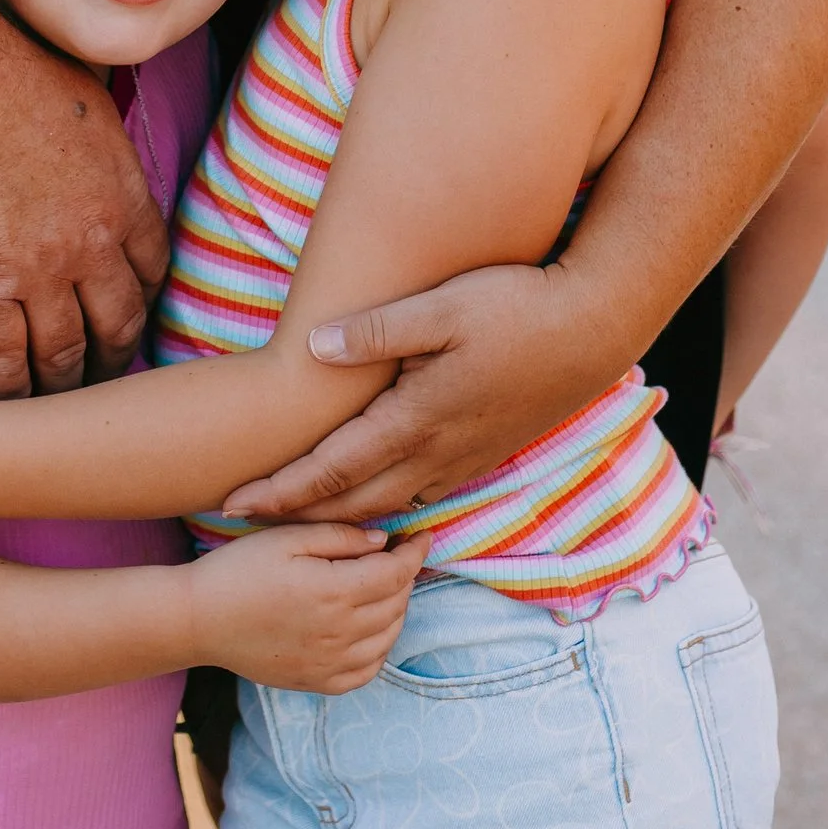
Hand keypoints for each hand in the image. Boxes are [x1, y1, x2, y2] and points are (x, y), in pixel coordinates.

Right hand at [0, 34, 167, 401]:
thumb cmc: (1, 69)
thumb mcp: (85, 96)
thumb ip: (100, 143)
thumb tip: (98, 146)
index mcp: (122, 193)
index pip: (151, 267)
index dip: (141, 299)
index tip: (127, 316)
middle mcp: (92, 241)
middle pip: (117, 321)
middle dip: (112, 356)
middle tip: (102, 378)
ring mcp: (38, 270)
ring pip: (64, 351)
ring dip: (63, 383)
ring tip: (55, 400)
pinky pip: (4, 359)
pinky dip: (8, 388)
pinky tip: (4, 400)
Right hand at [189, 523, 434, 693]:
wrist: (198, 620)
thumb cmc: (239, 570)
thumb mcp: (286, 537)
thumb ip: (339, 537)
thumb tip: (383, 541)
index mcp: (333, 591)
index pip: (397, 572)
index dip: (414, 552)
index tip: (421, 535)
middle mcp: (340, 633)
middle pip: (397, 603)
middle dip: (405, 575)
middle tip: (396, 554)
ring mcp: (331, 663)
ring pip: (388, 636)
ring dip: (396, 608)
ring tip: (383, 585)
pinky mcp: (319, 682)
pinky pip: (368, 670)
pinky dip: (379, 647)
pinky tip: (369, 627)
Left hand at [224, 259, 620, 520]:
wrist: (593, 328)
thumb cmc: (515, 307)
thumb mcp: (441, 307)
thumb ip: (375, 331)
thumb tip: (312, 350)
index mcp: (416, 419)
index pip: (332, 469)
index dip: (280, 491)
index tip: (233, 505)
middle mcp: (438, 451)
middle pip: (353, 502)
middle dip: (297, 516)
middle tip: (246, 521)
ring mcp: (465, 457)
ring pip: (389, 505)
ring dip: (340, 517)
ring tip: (298, 519)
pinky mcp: (486, 451)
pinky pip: (423, 494)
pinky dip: (385, 506)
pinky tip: (373, 499)